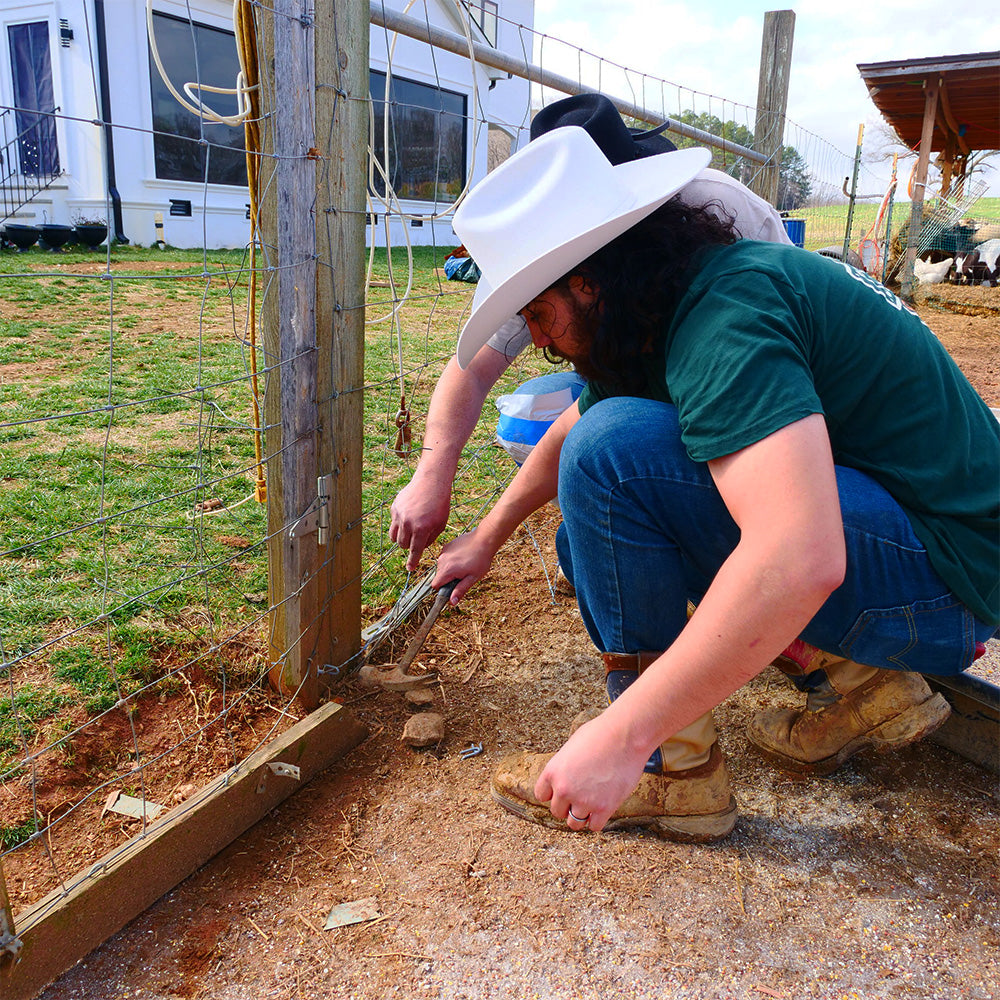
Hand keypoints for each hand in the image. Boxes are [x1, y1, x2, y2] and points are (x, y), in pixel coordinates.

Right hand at [389, 474, 451, 571]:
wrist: (431, 482)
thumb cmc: (440, 504)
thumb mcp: (441, 524)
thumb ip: (431, 538)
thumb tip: (420, 548)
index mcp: (422, 529)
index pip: (415, 550)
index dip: (412, 561)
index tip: (410, 568)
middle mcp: (408, 523)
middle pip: (403, 545)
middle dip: (408, 546)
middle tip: (415, 540)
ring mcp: (399, 515)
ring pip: (394, 536)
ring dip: (401, 539)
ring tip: (409, 533)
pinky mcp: (394, 508)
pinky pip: (394, 523)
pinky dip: (399, 525)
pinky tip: (408, 518)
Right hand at [434, 529, 497, 603]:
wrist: (484, 540)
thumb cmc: (481, 560)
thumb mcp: (472, 578)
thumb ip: (460, 590)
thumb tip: (452, 602)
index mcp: (447, 570)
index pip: (435, 585)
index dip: (442, 589)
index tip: (452, 588)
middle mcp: (442, 560)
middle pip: (439, 576)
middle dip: (448, 578)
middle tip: (463, 575)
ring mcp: (444, 552)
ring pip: (442, 566)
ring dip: (450, 569)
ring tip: (465, 564)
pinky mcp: (447, 546)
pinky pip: (445, 557)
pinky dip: (451, 559)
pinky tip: (463, 557)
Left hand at [534, 713, 649, 831]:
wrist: (624, 735)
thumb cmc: (600, 735)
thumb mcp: (571, 747)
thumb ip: (565, 767)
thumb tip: (567, 778)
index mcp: (552, 771)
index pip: (541, 795)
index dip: (553, 793)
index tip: (563, 791)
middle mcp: (564, 789)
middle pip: (557, 811)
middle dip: (567, 805)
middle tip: (581, 795)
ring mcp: (583, 800)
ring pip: (574, 823)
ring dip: (581, 815)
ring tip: (591, 803)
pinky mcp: (604, 808)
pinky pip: (594, 826)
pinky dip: (597, 820)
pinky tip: (603, 807)